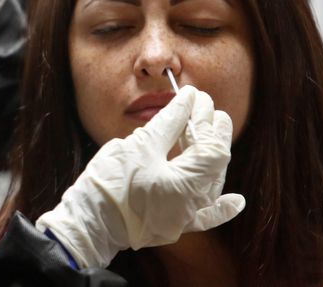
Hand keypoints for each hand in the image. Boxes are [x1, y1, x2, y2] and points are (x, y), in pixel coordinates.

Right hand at [35, 86, 244, 268]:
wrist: (87, 222)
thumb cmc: (109, 183)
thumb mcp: (139, 145)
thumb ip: (169, 123)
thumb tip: (188, 101)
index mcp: (187, 184)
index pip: (211, 146)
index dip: (206, 119)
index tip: (197, 97)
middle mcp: (193, 204)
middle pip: (215, 164)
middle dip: (211, 132)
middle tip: (203, 106)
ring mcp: (184, 218)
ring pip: (211, 184)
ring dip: (213, 157)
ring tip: (208, 133)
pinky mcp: (173, 226)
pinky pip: (205, 218)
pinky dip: (221, 209)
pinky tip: (236, 201)